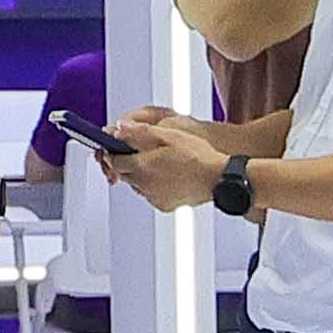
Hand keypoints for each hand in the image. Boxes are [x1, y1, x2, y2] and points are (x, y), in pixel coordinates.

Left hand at [99, 111, 229, 212]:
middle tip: (142, 153)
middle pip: (124, 174)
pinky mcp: (164, 205)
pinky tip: (169, 176)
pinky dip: (154, 186)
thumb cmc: (198, 156)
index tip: (117, 147)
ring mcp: (154, 197)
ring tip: (161, 164)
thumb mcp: (168, 135)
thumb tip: (120, 128)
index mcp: (143, 166)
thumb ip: (140, 131)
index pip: (115, 161)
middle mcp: (145, 185)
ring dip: (141, 174)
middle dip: (127, 163)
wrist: (219, 178)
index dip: (114, 153)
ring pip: (137, 185)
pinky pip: (151, 195)